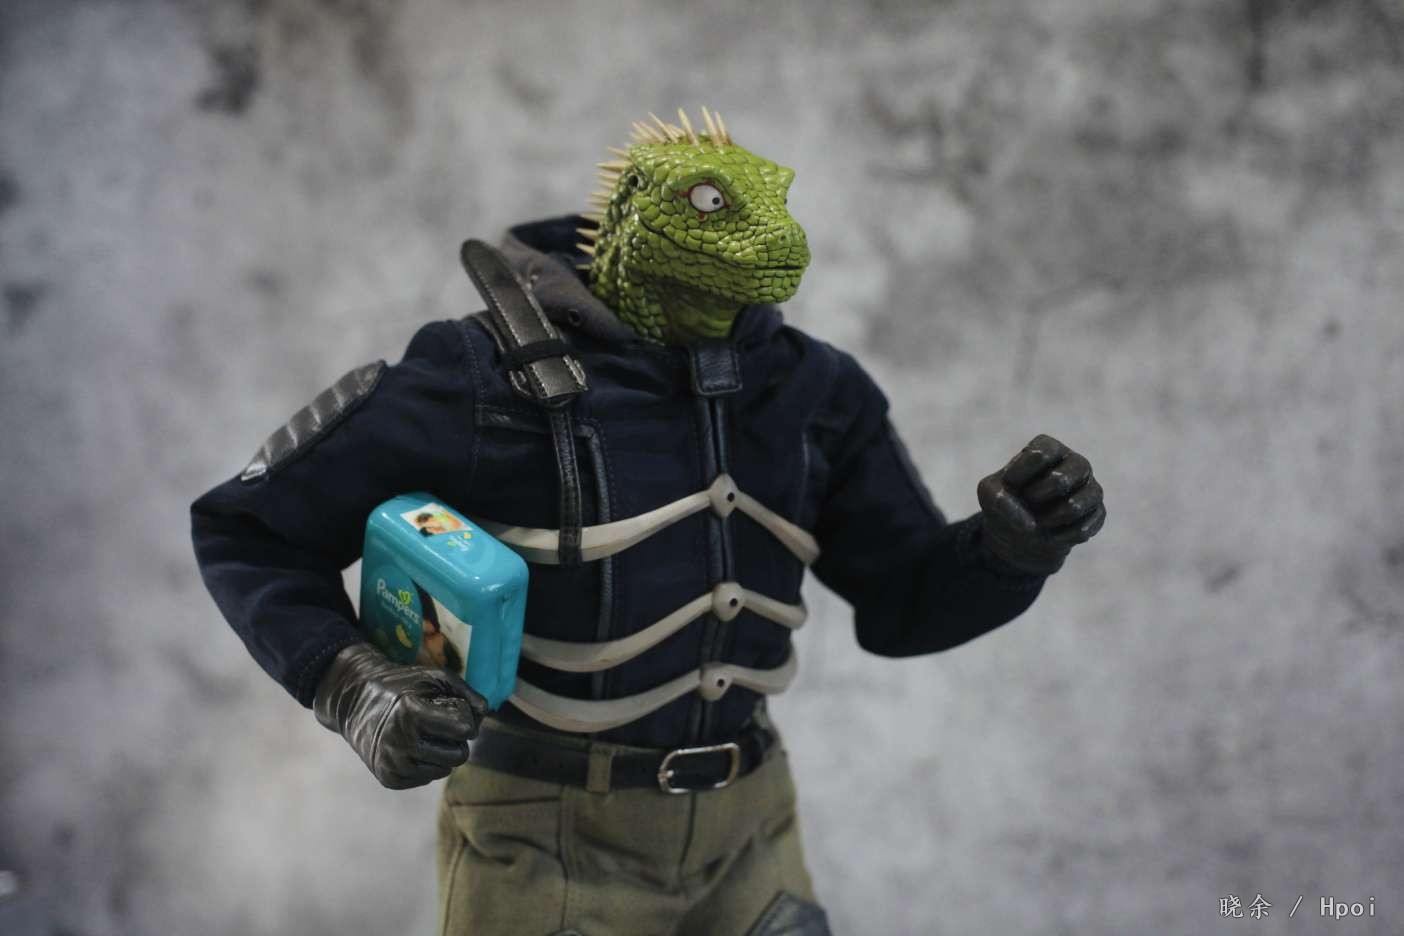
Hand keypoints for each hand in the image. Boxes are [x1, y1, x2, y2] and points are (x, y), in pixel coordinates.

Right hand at [313, 642, 487, 788]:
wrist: (355, 702)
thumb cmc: (403, 686)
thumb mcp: (435, 678)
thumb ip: (467, 694)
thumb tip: (484, 716)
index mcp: (411, 713)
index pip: (465, 730)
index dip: (466, 720)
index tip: (453, 712)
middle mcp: (400, 742)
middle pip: (459, 756)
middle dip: (457, 741)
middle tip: (442, 727)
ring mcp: (393, 764)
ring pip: (444, 770)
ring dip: (442, 754)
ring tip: (426, 736)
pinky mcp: (389, 779)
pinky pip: (427, 779)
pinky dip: (427, 764)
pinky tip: (413, 748)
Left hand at [976, 434, 1105, 574]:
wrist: (1021, 530)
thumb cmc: (1006, 500)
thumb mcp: (989, 494)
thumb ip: (998, 498)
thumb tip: (1029, 523)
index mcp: (1049, 448)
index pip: (1040, 455)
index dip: (1019, 475)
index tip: (1010, 483)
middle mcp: (1075, 462)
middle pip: (1061, 480)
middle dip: (1036, 498)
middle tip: (1028, 502)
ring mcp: (1090, 486)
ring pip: (1074, 506)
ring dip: (1048, 520)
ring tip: (1039, 522)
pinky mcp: (1098, 511)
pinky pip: (1083, 528)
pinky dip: (1060, 537)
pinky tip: (1052, 535)